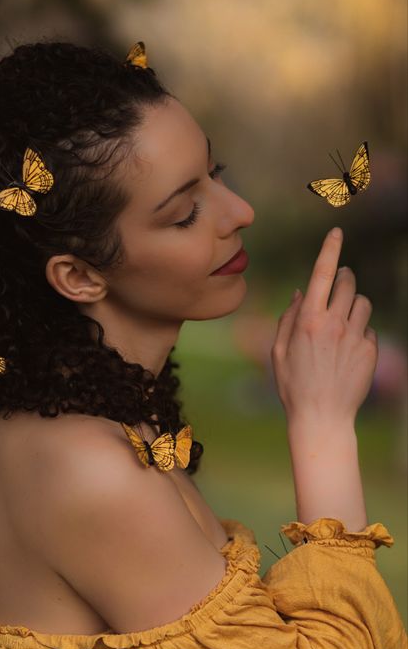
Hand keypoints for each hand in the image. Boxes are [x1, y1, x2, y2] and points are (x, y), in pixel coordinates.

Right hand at [271, 228, 377, 426]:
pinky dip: (360, 331)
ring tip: (343, 320)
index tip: (336, 232)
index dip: (330, 249)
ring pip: (363, 303)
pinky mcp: (370, 351)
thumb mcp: (279, 350)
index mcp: (309, 320)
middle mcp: (334, 323)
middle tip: (340, 281)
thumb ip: (289, 317)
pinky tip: (348, 349)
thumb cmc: (293, 384)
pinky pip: (369, 329)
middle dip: (344, 277)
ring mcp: (355, 337)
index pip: (322, 274)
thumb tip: (302, 291)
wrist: (322, 417)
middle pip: (348, 283)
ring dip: (354, 303)